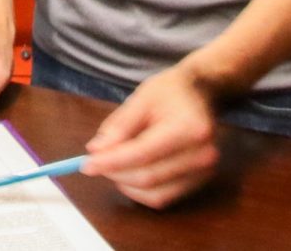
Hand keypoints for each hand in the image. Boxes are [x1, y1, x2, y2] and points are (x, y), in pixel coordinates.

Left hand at [79, 64, 219, 208]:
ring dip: (126, 184)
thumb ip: (119, 126)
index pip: (143, 153)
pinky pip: (164, 197)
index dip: (111, 162)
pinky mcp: (200, 182)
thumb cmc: (170, 91)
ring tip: (111, 165)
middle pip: (148, 177)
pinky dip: (141, 191)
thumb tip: (96, 151)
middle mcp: (201, 155)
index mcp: (189, 128)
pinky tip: (128, 174)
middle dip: (115, 173)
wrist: (201, 93)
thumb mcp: (141, 98)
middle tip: (93, 162)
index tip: (86, 164)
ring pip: (155, 194)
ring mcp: (204, 172)